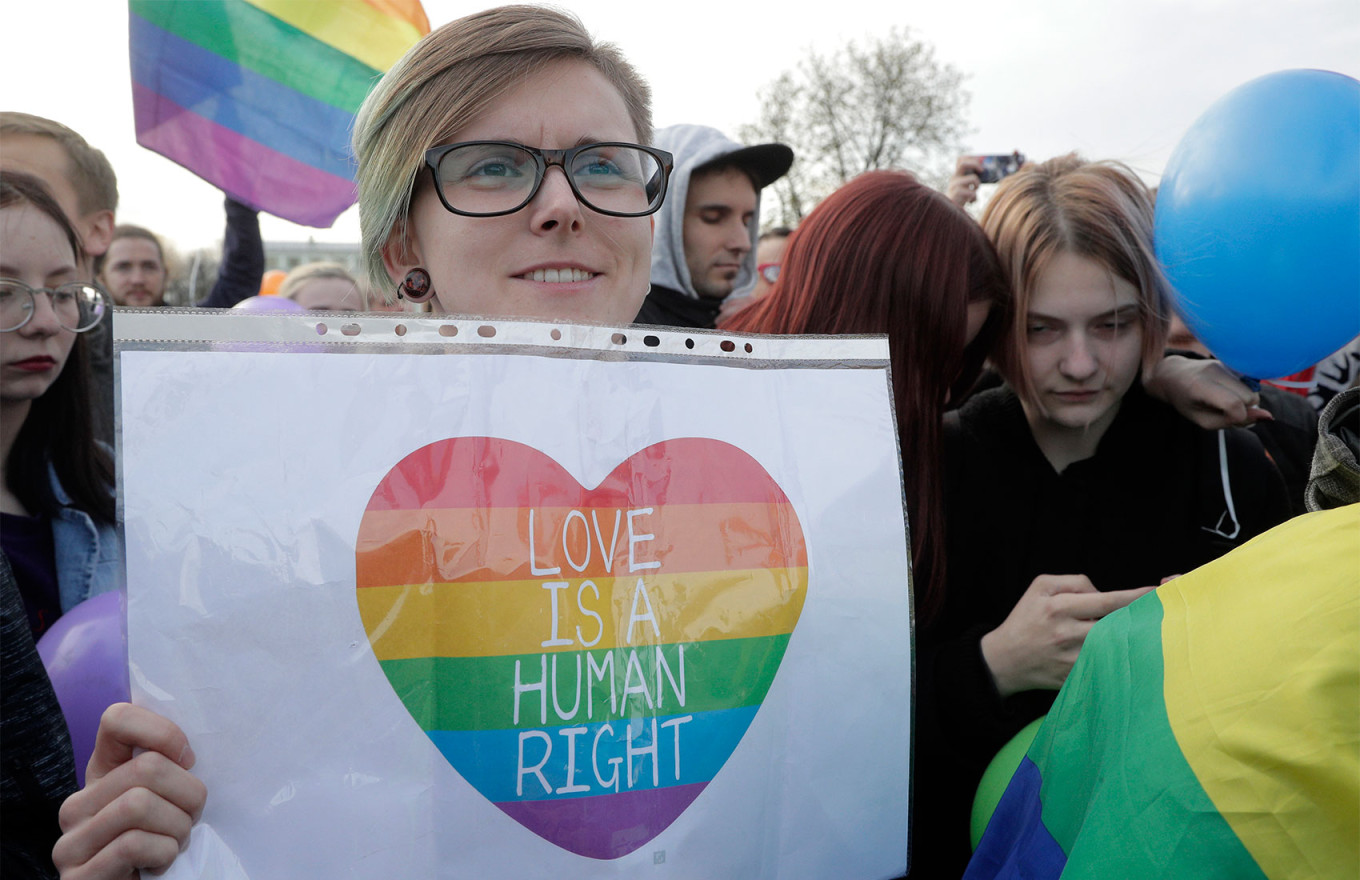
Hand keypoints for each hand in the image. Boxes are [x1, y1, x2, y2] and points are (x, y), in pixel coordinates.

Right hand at [53, 703, 205, 878]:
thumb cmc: (162, 846)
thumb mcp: (168, 801)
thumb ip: (168, 772)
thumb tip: (187, 751)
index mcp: (100, 776)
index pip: (117, 719)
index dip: (163, 733)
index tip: (188, 759)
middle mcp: (77, 804)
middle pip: (147, 767)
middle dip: (189, 794)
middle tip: (191, 818)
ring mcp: (71, 842)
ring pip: (139, 804)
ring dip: (177, 827)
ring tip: (175, 843)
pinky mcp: (78, 877)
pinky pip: (133, 844)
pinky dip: (163, 853)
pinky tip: (160, 865)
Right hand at [946, 156, 983, 207]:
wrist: (950, 212)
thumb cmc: (960, 198)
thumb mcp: (965, 186)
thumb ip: (971, 178)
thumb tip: (984, 171)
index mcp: (957, 174)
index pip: (961, 159)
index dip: (971, 158)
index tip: (979, 164)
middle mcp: (954, 178)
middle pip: (964, 163)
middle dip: (975, 164)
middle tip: (982, 171)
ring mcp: (955, 185)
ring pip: (973, 178)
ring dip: (978, 184)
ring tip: (974, 191)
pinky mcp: (957, 193)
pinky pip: (973, 192)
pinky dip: (975, 197)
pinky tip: (971, 202)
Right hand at [980, 575, 1153, 697]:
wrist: (1004, 659)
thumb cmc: (1025, 618)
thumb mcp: (1039, 586)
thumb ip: (1073, 582)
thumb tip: (1102, 593)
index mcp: (1058, 608)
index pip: (1107, 600)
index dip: (1135, 597)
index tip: (1156, 593)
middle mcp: (1066, 634)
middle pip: (1115, 625)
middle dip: (1137, 620)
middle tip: (1155, 614)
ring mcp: (1071, 658)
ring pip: (1112, 647)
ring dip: (1127, 640)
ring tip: (1138, 634)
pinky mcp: (1073, 677)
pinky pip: (1102, 666)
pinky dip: (1115, 659)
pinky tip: (1119, 654)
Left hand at [1145, 355, 1272, 428]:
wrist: (1174, 375)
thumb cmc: (1187, 402)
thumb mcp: (1202, 420)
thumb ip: (1232, 421)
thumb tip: (1268, 416)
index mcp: (1200, 387)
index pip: (1233, 404)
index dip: (1238, 418)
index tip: (1228, 420)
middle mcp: (1214, 372)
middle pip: (1250, 397)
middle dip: (1243, 409)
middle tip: (1224, 410)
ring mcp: (1224, 364)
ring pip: (1254, 390)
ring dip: (1244, 400)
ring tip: (1224, 400)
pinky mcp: (1231, 362)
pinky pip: (1250, 383)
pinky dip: (1243, 391)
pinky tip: (1228, 390)